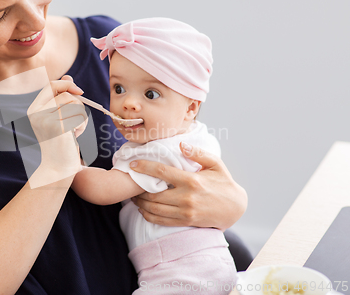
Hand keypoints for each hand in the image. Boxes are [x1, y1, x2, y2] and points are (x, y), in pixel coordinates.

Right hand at [27, 75, 86, 174]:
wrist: (57, 166)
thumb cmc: (60, 141)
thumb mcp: (59, 117)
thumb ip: (61, 97)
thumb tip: (68, 76)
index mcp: (34, 108)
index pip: (51, 85)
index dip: (67, 84)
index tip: (80, 92)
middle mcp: (36, 112)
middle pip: (66, 94)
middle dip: (77, 105)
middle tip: (75, 121)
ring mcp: (45, 119)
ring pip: (75, 104)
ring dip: (80, 117)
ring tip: (74, 130)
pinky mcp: (58, 127)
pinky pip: (79, 115)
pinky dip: (82, 125)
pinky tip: (75, 135)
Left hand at [129, 142, 246, 229]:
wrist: (235, 208)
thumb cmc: (224, 182)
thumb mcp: (216, 164)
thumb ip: (198, 153)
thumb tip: (181, 145)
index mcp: (192, 180)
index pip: (162, 172)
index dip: (145, 167)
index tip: (133, 164)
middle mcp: (187, 197)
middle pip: (154, 194)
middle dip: (138, 189)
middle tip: (131, 183)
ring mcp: (185, 211)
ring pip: (155, 209)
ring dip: (141, 204)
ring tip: (134, 197)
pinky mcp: (185, 221)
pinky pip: (161, 221)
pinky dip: (148, 215)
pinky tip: (143, 210)